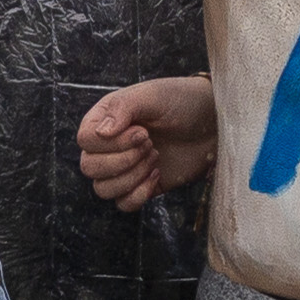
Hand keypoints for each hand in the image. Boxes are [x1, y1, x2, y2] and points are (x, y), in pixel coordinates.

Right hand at [76, 75, 218, 211]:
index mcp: (104, 120)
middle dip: (123, 160)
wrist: (214, 123)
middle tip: (151, 144)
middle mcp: (108, 146)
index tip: (143, 131)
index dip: (112, 143)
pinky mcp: (140, 187)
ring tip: (156, 156)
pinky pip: (123, 204)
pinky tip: (158, 175)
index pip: (85, 141)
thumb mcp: (152, 95)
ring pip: (103, 189)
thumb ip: (122, 108)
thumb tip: (99, 133)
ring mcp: (123, 168)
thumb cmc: (182, 101)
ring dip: (132, 177)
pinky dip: (139, 194)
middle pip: (89, 168)